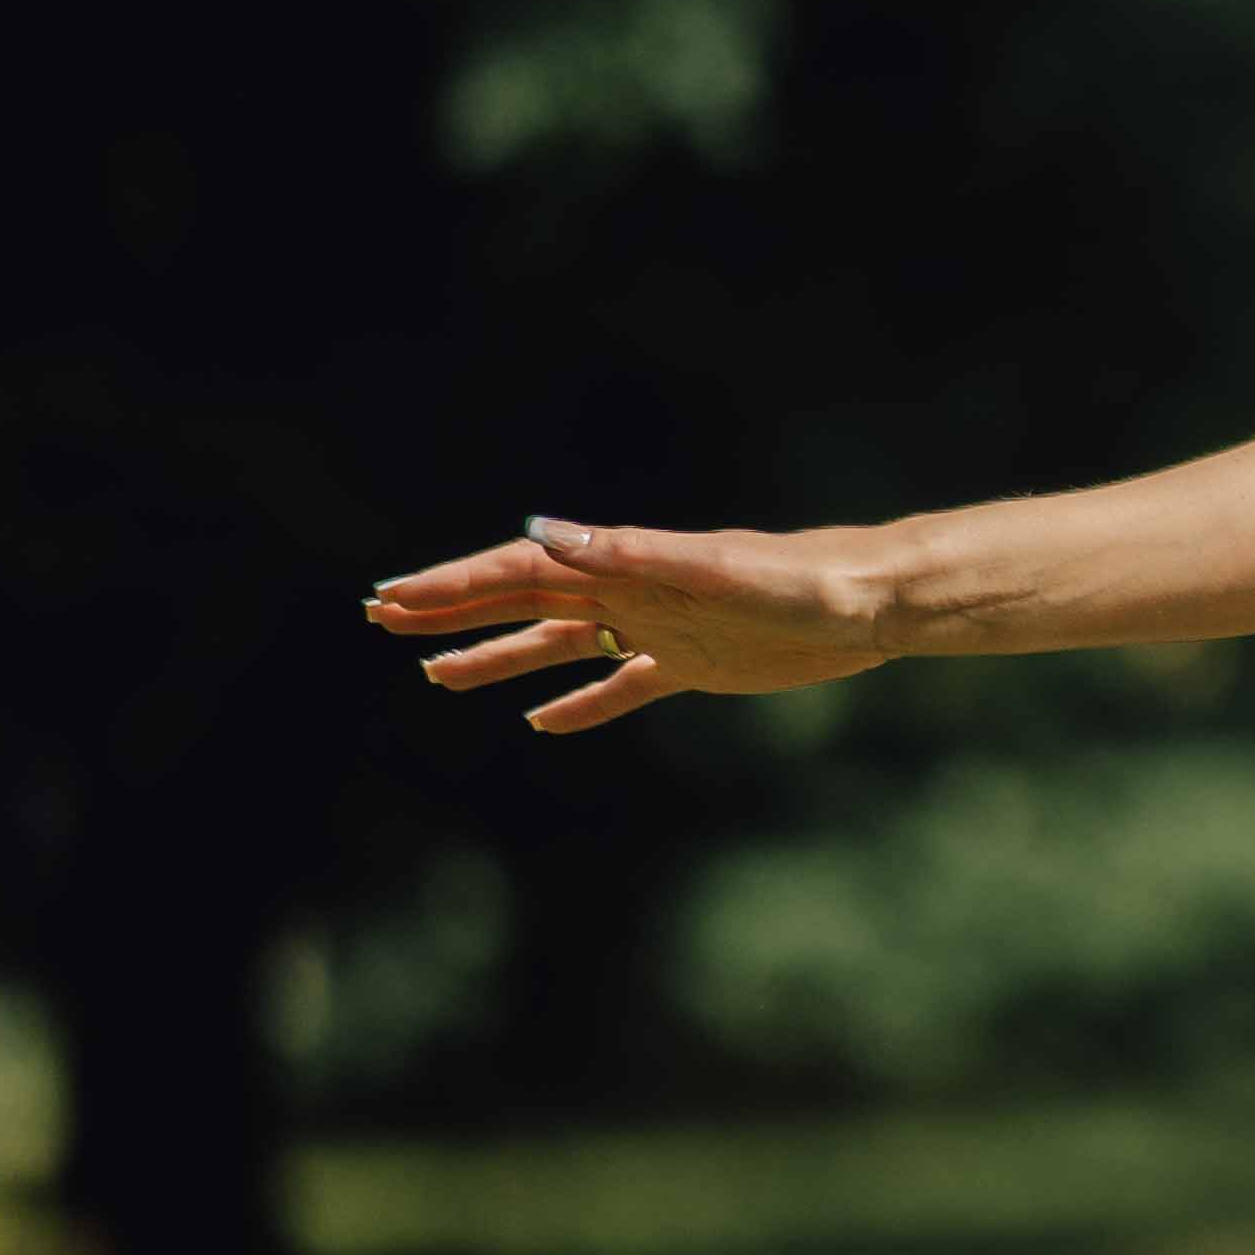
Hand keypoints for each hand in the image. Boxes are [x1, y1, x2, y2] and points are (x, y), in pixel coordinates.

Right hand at [364, 516, 890, 732]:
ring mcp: (661, 630)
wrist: (869, 603)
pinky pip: (622, 688)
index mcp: (624, 567)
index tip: (392, 600)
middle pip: (524, 604)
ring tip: (437, 677)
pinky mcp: (696, 667)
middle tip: (385, 622)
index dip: (454, 587)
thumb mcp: (708, 567)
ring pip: (560, 646)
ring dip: (500, 657)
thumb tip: (540, 532)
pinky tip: (540, 722)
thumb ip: (624, 553)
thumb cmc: (796, 579)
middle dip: (454, 613)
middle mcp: (632, 594)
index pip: (519, 574)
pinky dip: (580, 703)